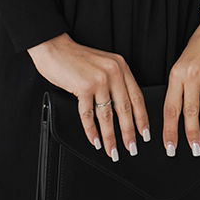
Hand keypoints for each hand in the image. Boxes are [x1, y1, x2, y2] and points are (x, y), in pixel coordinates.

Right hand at [28, 33, 149, 161]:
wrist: (54, 47)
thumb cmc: (76, 58)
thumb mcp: (103, 64)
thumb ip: (114, 81)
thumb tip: (123, 110)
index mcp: (120, 66)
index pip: (137, 96)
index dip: (142, 118)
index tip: (145, 134)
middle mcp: (113, 71)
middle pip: (125, 109)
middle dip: (129, 132)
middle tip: (132, 148)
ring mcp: (98, 79)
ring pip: (107, 115)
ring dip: (110, 137)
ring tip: (112, 151)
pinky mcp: (83, 86)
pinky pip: (88, 115)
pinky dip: (91, 131)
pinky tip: (94, 141)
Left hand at [162, 2, 199, 155]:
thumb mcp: (183, 61)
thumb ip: (180, 84)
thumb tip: (178, 112)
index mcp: (177, 73)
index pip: (171, 107)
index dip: (169, 129)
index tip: (169, 145)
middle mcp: (192, 76)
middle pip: (190, 113)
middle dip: (192, 136)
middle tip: (194, 151)